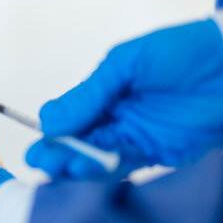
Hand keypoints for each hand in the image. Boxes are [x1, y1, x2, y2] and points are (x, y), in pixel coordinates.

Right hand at [27, 18, 222, 178]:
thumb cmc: (183, 52)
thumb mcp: (126, 64)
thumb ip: (88, 94)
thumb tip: (48, 118)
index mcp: (104, 94)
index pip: (70, 117)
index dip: (52, 132)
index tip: (39, 142)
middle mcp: (115, 118)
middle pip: (79, 141)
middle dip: (57, 152)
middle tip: (39, 161)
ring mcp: (135, 137)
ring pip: (97, 156)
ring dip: (76, 164)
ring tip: (57, 169)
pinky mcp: (157, 154)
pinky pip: (124, 165)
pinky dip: (104, 170)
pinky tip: (85, 170)